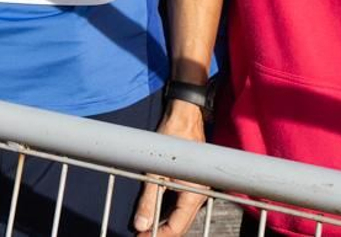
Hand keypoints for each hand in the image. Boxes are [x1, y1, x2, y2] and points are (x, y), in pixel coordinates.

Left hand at [131, 100, 208, 234]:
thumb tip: (141, 225)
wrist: (184, 115)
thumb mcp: (155, 170)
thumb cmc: (173, 137)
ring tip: (145, 229)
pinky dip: (167, 212)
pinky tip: (154, 213)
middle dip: (161, 234)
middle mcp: (200, 195)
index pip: (176, 228)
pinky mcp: (192, 183)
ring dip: (164, 224)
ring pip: (181, 216)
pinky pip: (181, 205)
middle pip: (180, 225)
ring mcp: (197, 189)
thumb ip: (148, 200)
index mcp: (194, 195)